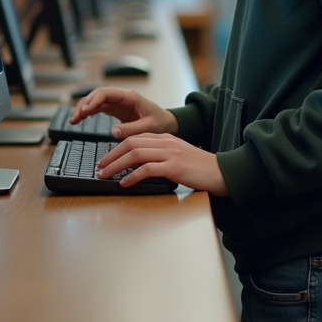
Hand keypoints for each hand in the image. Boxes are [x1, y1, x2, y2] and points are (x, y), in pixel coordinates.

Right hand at [70, 88, 178, 138]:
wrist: (168, 123)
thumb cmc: (161, 122)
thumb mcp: (149, 127)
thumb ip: (132, 129)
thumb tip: (113, 132)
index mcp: (130, 97)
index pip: (106, 93)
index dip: (93, 101)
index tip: (85, 111)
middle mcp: (122, 98)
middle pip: (97, 95)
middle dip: (84, 104)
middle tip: (75, 118)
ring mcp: (118, 103)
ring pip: (96, 101)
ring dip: (84, 108)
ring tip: (74, 120)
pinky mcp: (117, 110)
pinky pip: (99, 108)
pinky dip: (89, 112)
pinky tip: (82, 119)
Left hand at [95, 134, 229, 195]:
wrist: (222, 172)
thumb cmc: (201, 168)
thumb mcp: (178, 156)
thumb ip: (161, 156)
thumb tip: (138, 167)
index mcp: (166, 138)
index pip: (135, 138)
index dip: (116, 149)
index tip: (105, 160)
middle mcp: (166, 142)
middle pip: (130, 144)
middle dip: (111, 156)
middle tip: (100, 168)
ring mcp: (170, 154)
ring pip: (135, 154)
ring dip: (116, 166)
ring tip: (106, 175)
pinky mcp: (174, 167)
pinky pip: (147, 169)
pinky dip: (133, 176)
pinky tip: (125, 183)